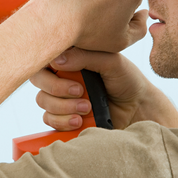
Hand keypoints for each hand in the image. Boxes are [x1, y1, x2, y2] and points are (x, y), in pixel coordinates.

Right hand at [30, 48, 177, 130]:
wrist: (138, 108)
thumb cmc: (127, 80)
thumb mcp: (111, 62)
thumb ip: (86, 57)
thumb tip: (57, 60)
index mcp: (70, 56)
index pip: (45, 57)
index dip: (48, 65)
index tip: (65, 70)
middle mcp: (62, 75)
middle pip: (39, 80)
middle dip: (57, 89)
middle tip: (80, 92)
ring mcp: (61, 96)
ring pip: (43, 100)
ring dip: (63, 106)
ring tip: (87, 108)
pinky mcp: (63, 115)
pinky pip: (49, 119)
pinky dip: (62, 121)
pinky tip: (79, 121)